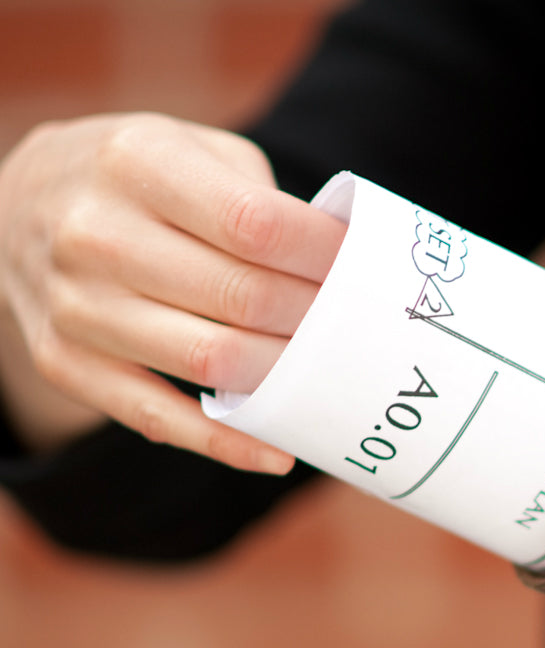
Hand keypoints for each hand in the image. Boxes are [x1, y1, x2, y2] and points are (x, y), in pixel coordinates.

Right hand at [0, 112, 345, 471]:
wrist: (21, 204)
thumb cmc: (140, 181)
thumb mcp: (191, 150)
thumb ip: (261, 199)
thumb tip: (346, 269)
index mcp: (136, 162)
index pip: (256, 225)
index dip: (322, 260)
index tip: (363, 278)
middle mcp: (95, 233)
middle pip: (241, 299)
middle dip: (314, 321)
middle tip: (354, 332)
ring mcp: (76, 305)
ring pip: (209, 361)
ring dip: (283, 378)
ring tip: (324, 376)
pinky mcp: (67, 363)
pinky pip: (158, 417)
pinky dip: (225, 443)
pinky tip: (276, 452)